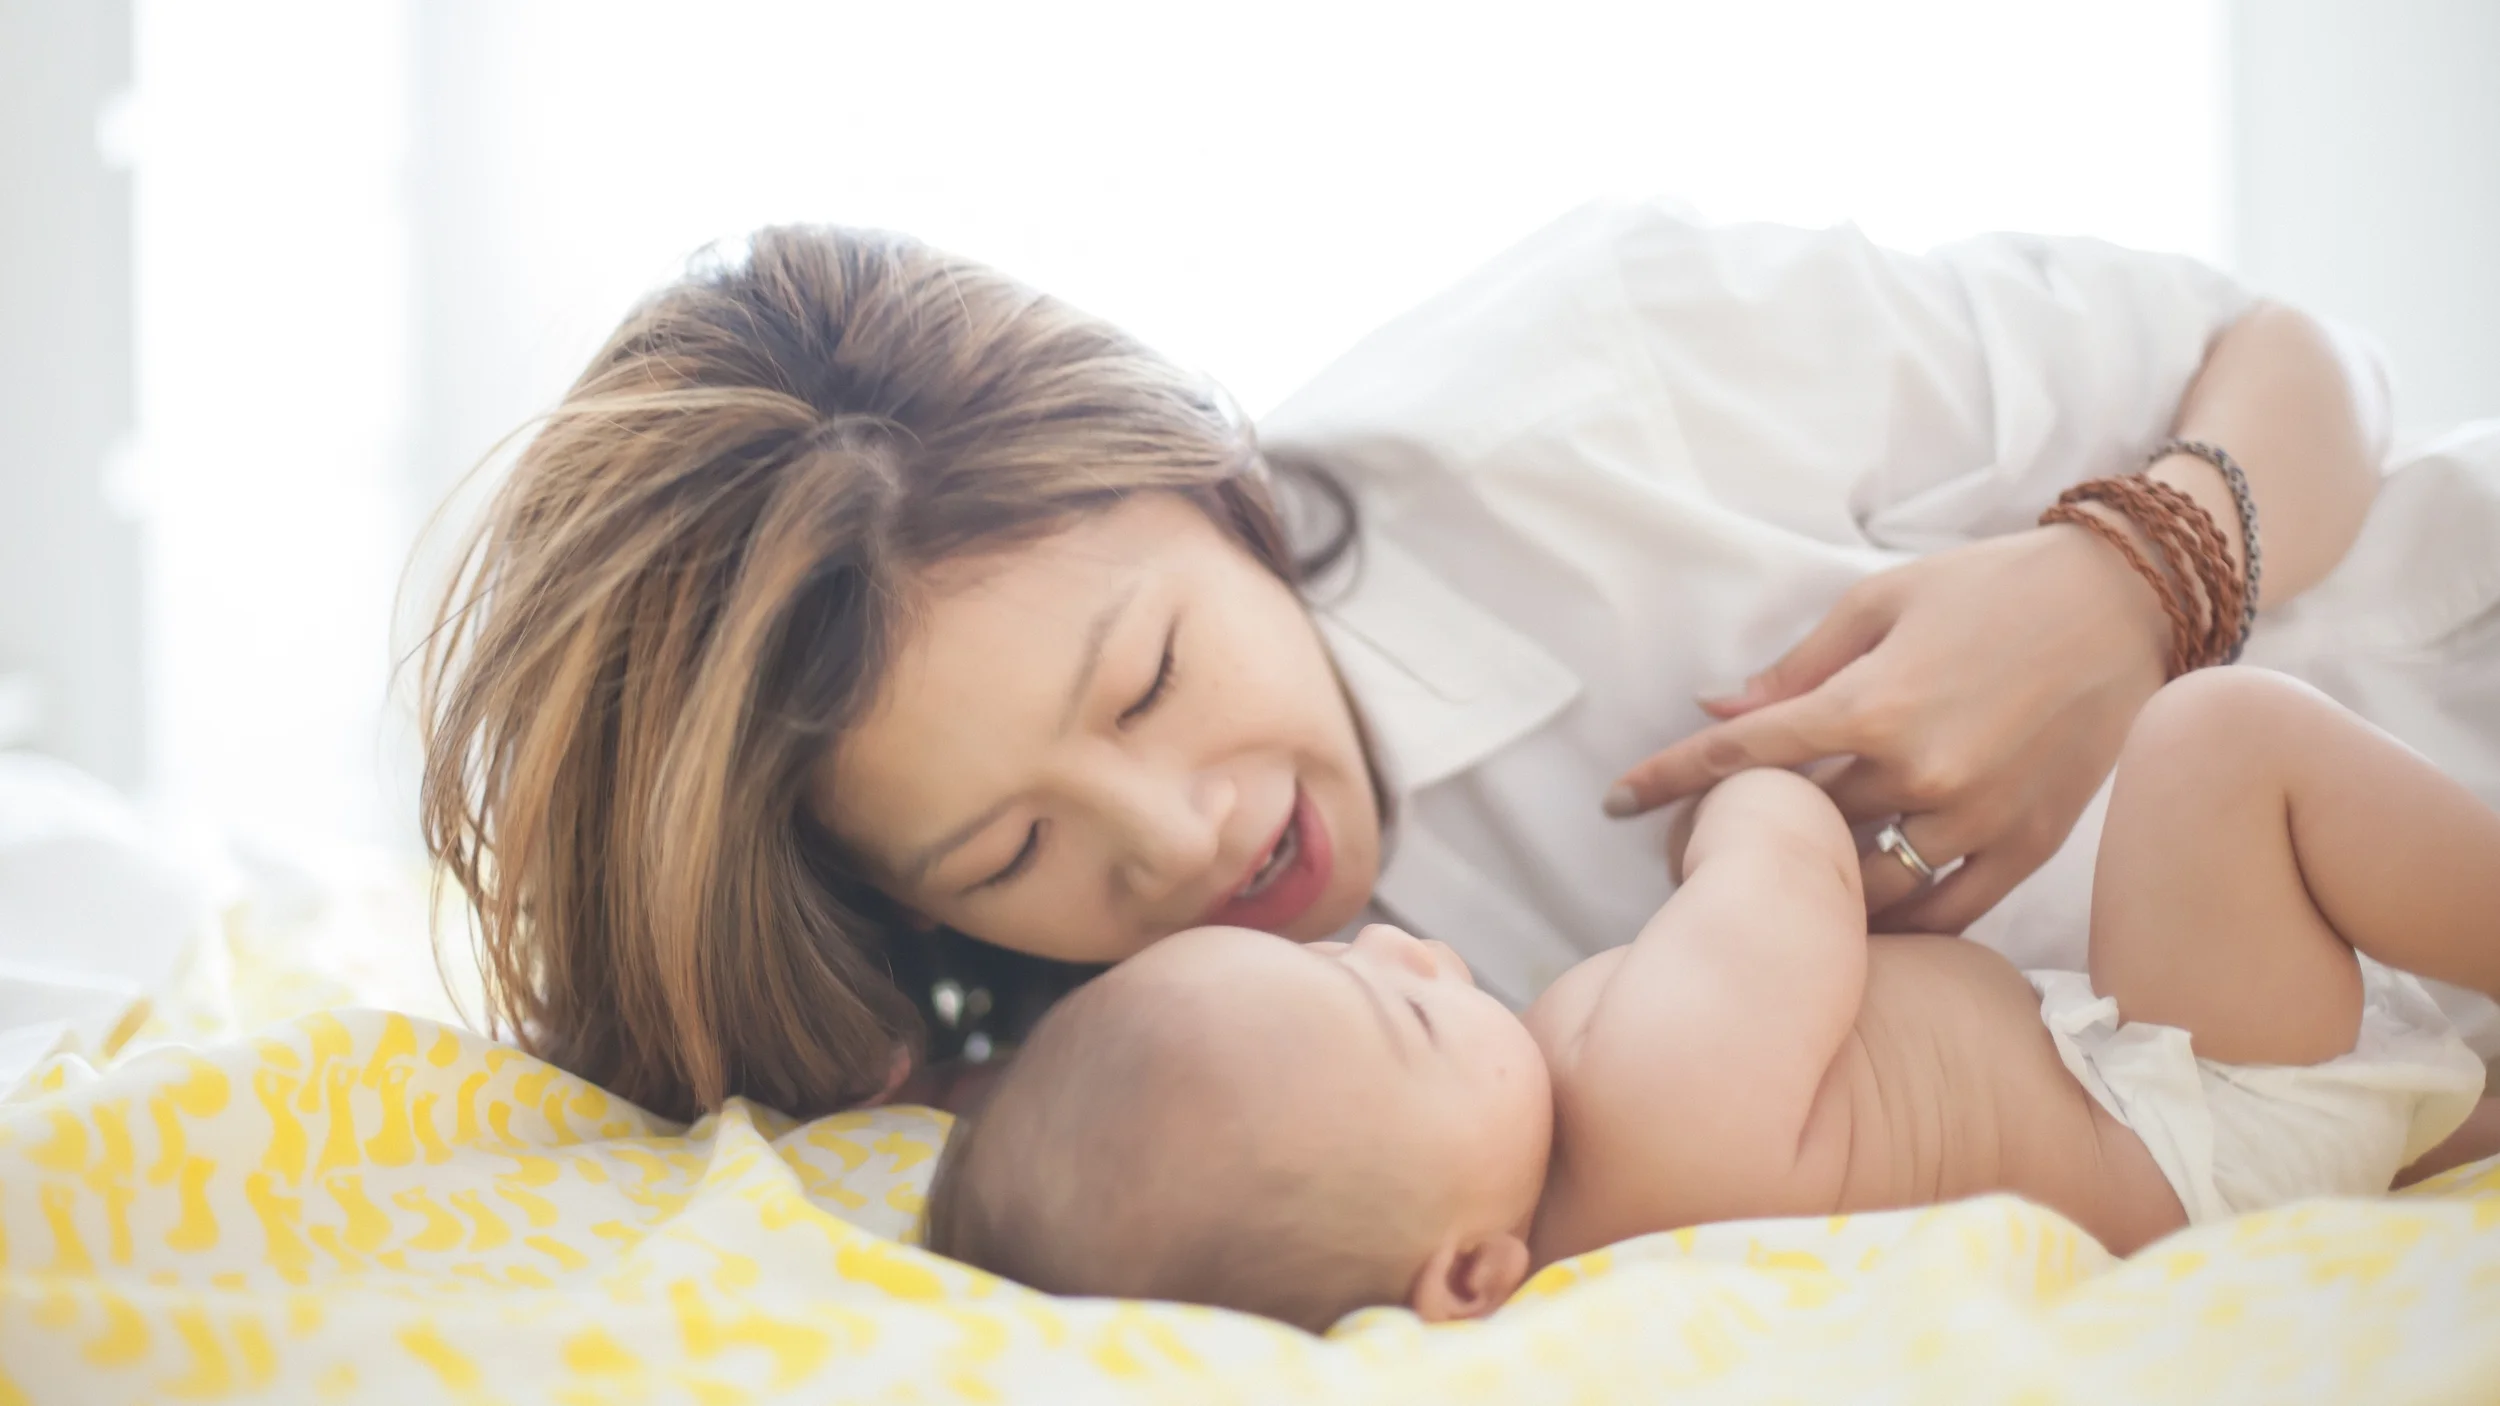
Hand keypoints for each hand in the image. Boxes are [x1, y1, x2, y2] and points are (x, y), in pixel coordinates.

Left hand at [1607, 524, 2168, 931]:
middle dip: (1739, 842)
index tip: (1615, 802)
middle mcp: (1922, 773)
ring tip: (1773, 893)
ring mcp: (1978, 819)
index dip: (1667, 780)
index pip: (1743, 757)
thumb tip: (1714, 706)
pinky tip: (1854, 927)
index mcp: (1873, 704)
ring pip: (1865, 887)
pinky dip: (1893, 926)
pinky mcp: (2027, 846)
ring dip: (1813, 893)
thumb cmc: (1991, 588)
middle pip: (1799, 834)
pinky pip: (1944, 914)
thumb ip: (1794, 670)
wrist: (2126, 601)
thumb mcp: (1878, 603)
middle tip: (1695, 850)